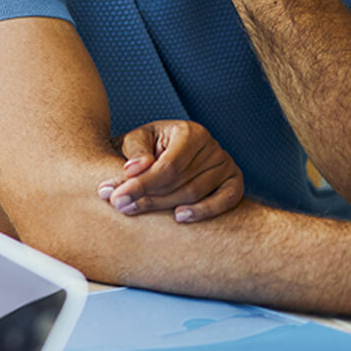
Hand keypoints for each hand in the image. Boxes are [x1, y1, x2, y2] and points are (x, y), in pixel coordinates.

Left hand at [98, 119, 244, 222]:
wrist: (169, 149)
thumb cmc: (151, 145)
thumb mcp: (137, 139)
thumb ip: (135, 151)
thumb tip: (133, 169)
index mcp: (190, 132)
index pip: (168, 166)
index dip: (142, 184)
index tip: (116, 196)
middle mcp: (212, 147)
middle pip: (181, 183)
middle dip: (148, 197)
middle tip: (120, 206)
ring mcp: (226, 165)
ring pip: (195, 195)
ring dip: (165, 207)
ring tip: (135, 210)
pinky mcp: (234, 182)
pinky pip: (225, 201)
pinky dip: (204, 211)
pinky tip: (179, 217)